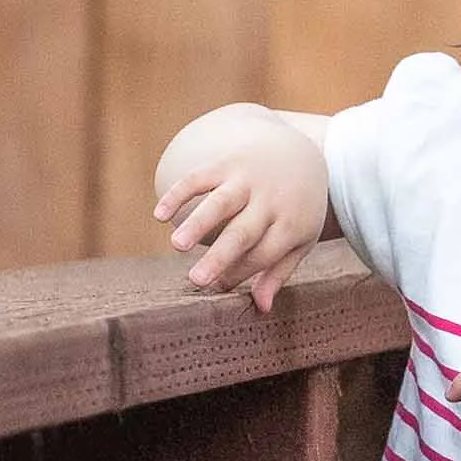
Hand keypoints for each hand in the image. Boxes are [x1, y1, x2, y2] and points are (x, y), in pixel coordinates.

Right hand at [153, 107, 327, 308]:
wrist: (301, 152)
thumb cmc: (297, 208)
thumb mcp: (300, 239)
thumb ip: (279, 272)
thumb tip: (262, 308)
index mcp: (292, 224)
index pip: (263, 254)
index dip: (240, 272)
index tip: (217, 287)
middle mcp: (270, 201)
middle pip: (243, 232)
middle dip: (220, 256)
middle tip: (196, 281)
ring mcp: (248, 180)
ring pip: (220, 202)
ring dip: (197, 223)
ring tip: (176, 246)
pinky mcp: (227, 163)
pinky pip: (200, 177)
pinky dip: (178, 193)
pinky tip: (159, 215)